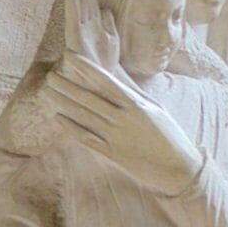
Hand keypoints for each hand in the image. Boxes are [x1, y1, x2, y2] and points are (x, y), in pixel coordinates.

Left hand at [48, 53, 203, 197]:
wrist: (180, 169)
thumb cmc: (169, 135)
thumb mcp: (154, 107)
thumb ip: (132, 90)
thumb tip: (115, 71)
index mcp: (136, 104)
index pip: (105, 80)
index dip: (85, 67)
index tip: (68, 57)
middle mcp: (124, 119)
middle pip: (89, 98)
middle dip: (66, 86)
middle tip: (49, 76)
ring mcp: (117, 137)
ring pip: (84, 116)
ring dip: (63, 103)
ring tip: (47, 92)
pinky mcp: (113, 154)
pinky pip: (87, 138)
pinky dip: (72, 128)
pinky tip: (58, 117)